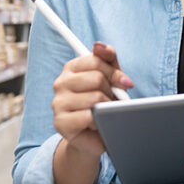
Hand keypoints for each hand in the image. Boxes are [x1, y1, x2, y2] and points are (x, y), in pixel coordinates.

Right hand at [52, 42, 133, 158]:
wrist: (93, 138)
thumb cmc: (102, 104)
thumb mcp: (110, 78)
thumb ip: (108, 59)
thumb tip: (101, 45)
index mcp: (71, 68)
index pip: (96, 60)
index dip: (114, 72)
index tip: (125, 83)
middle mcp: (60, 83)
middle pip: (97, 78)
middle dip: (112, 91)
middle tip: (114, 101)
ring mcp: (58, 102)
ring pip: (95, 97)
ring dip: (108, 107)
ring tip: (106, 113)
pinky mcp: (60, 122)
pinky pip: (89, 116)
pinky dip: (100, 121)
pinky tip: (99, 124)